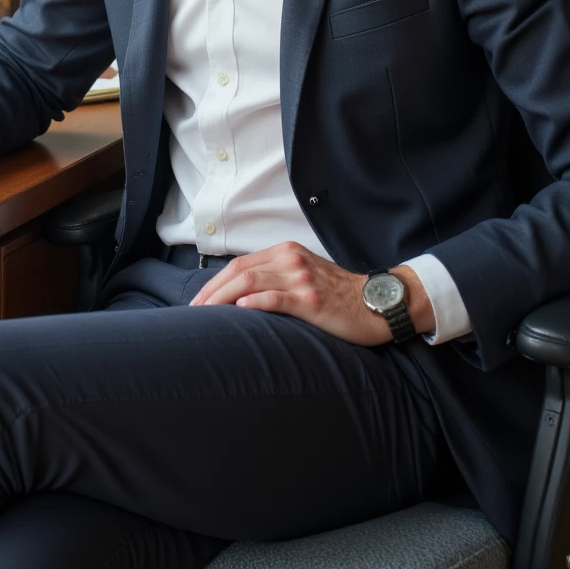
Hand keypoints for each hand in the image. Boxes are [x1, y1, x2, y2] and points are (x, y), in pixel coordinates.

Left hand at [188, 242, 431, 345]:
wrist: (377, 303)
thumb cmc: (339, 295)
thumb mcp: (304, 275)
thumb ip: (276, 278)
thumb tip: (239, 295)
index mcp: (286, 252)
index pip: (239, 264)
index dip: (213, 283)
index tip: (197, 303)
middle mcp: (291, 259)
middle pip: (238, 271)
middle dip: (210, 292)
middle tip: (193, 313)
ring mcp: (301, 278)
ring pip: (250, 282)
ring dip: (221, 299)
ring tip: (205, 316)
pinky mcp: (311, 300)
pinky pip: (275, 298)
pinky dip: (252, 303)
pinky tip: (238, 311)